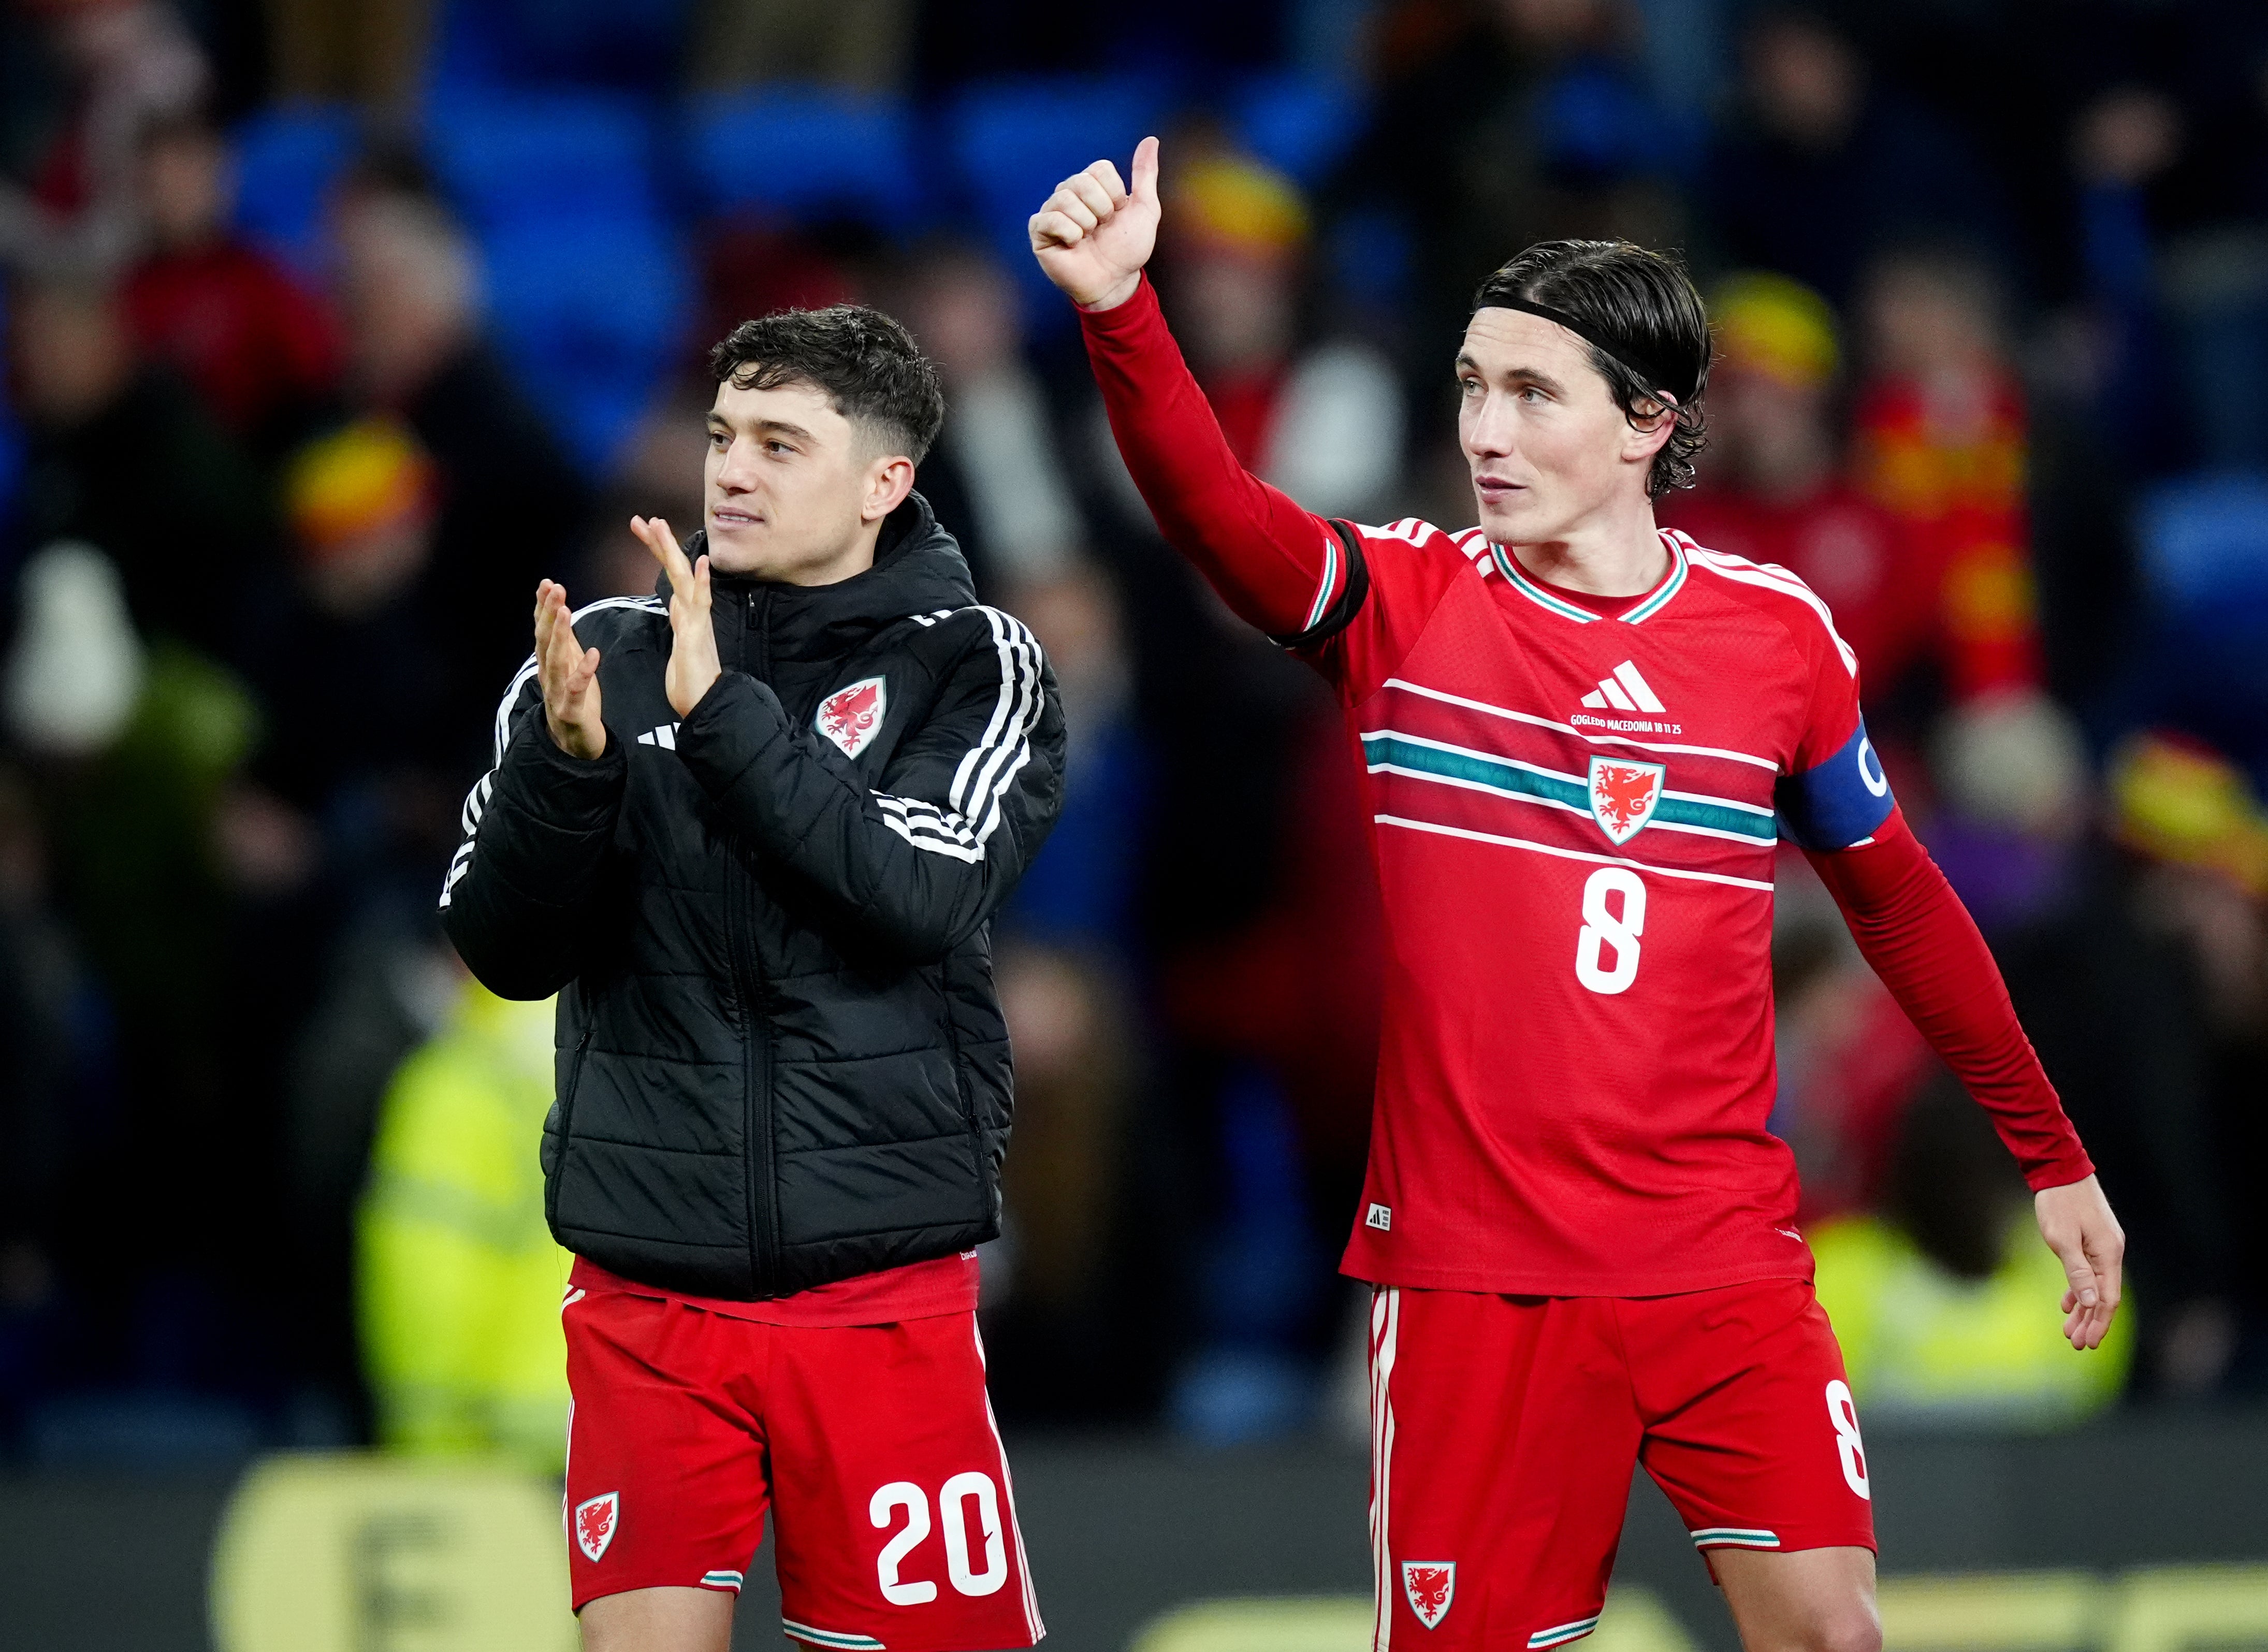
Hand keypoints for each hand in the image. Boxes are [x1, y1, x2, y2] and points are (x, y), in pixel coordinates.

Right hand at [535, 579, 604, 758]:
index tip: (547, 583)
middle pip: (545, 640)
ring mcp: (557, 693)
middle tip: (553, 588)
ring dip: (559, 635)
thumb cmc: (575, 704)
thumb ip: (566, 644)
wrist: (575, 745)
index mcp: (549, 664)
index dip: (543, 607)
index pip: (543, 631)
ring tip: (564, 611)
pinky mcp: (572, 711)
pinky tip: (593, 653)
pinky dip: (583, 671)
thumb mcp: (571, 668)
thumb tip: (561, 612)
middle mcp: (548, 676)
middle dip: (548, 613)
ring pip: (555, 661)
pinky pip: (576, 689)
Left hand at [634, 515, 720, 717]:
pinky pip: (701, 604)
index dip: (658, 551)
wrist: (706, 705)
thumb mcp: (679, 648)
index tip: (644, 529)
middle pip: (676, 570)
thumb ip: (680, 626)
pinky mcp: (699, 635)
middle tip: (645, 519)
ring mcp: (697, 622)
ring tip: (660, 525)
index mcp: (685, 615)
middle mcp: (693, 613)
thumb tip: (678, 609)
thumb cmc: (691, 683)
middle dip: (661, 543)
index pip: (670, 576)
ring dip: (672, 552)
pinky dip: (703, 582)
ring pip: (685, 579)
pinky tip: (703, 562)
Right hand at [1029, 135, 1160, 311]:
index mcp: (1091, 184)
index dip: (1114, 194)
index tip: (1117, 215)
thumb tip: (1151, 139)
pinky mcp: (1039, 231)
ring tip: (1088, 239)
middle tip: (1101, 229)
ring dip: (1086, 224)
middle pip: (1082, 181)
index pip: (1100, 169)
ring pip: (1066, 199)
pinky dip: (1069, 234)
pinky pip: (1050, 219)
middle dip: (1101, 210)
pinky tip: (1073, 245)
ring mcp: (1052, 211)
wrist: (1114, 282)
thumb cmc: (1128, 249)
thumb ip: (1145, 174)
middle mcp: (1069, 193)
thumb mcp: (1145, 209)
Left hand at [2034, 1174, 2124, 1349]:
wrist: (2060, 1169)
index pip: (2107, 1299)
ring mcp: (2101, 1246)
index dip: (2099, 1323)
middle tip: (2075, 1344)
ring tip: (2069, 1330)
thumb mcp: (2063, 1239)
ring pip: (2094, 1286)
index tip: (2087, 1344)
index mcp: (2108, 1254)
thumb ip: (2076, 1272)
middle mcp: (2110, 1252)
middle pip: (2103, 1296)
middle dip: (2090, 1322)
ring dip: (2082, 1309)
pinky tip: (2067, 1304)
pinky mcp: (2090, 1240)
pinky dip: (2078, 1290)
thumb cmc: (2059, 1203)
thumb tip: (2090, 1303)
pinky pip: (2088, 1273)